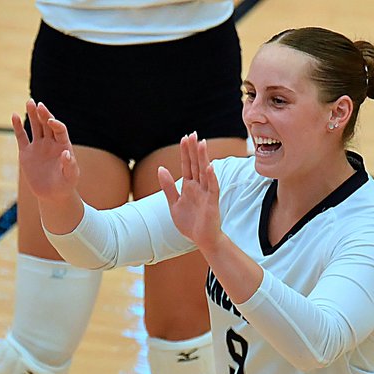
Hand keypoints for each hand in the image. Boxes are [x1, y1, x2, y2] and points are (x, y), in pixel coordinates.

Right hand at [12, 99, 79, 203]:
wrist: (52, 194)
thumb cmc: (65, 184)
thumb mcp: (70, 176)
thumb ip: (70, 165)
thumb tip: (66, 153)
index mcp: (63, 145)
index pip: (60, 130)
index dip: (56, 124)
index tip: (51, 121)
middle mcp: (51, 142)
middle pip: (47, 124)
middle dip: (43, 114)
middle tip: (38, 104)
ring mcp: (38, 146)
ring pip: (35, 126)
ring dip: (32, 114)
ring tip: (29, 102)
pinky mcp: (26, 152)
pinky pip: (21, 137)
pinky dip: (18, 127)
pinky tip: (14, 116)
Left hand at [158, 133, 222, 248]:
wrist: (203, 240)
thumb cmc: (190, 223)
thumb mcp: (173, 203)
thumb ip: (168, 186)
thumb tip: (160, 168)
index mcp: (189, 186)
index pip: (187, 165)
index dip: (185, 152)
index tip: (185, 137)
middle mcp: (199, 187)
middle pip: (196, 165)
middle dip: (194, 150)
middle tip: (193, 134)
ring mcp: (206, 193)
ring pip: (205, 172)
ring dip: (203, 158)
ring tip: (201, 143)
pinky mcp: (212, 203)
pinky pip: (212, 188)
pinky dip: (211, 178)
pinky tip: (210, 167)